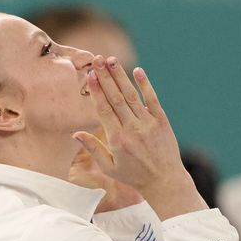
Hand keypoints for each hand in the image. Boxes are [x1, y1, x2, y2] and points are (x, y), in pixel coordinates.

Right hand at [73, 56, 206, 219]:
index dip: (96, 91)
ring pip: (131, 96)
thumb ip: (93, 148)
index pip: (104, 110)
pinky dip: (145, 85)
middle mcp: (132, 129)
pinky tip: (137, 71)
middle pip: (116, 98)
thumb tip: (75, 133)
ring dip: (121, 76)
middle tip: (97, 60)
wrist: (164, 180)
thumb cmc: (133, 175)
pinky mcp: (161, 121)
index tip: (90, 75)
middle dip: (105, 77)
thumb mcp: (109, 167)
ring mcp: (148, 123)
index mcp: (116, 140)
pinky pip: (152, 99)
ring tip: (111, 60)